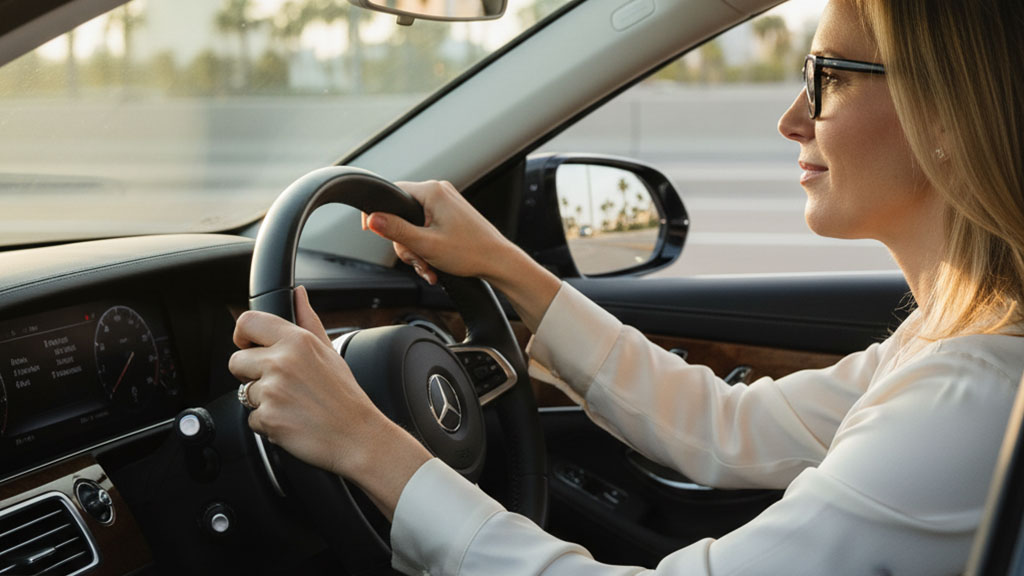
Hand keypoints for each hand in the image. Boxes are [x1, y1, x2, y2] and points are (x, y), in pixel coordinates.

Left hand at [228, 286, 430, 517]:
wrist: (358, 437)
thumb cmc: (346, 397)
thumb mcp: (330, 352)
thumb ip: (308, 320)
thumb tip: (299, 294)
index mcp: (297, 341)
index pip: (248, 322)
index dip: (242, 336)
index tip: (249, 346)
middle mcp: (282, 362)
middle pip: (236, 361)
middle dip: (250, 375)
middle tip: (280, 385)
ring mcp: (273, 391)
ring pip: (243, 393)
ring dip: (262, 402)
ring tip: (292, 405)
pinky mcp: (268, 418)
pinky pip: (251, 419)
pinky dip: (267, 423)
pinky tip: (291, 421)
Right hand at [363, 180, 561, 331]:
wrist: (498, 262)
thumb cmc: (469, 252)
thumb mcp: (425, 245)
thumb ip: (396, 230)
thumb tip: (372, 219)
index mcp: (432, 191)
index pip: (392, 193)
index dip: (378, 213)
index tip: (369, 229)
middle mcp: (439, 192)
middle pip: (402, 214)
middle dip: (406, 243)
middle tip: (418, 261)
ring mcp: (446, 203)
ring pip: (414, 225)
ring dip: (417, 250)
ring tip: (429, 267)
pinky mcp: (451, 215)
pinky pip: (427, 228)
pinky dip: (427, 247)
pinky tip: (434, 265)